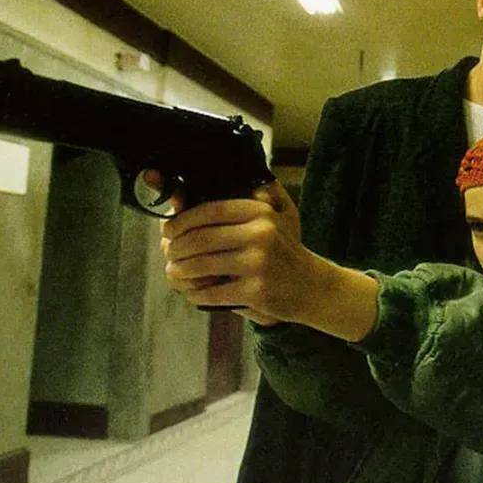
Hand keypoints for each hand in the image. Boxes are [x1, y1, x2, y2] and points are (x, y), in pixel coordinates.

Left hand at [161, 181, 314, 318]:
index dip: (182, 219)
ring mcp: (258, 263)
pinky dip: (196, 294)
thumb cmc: (287, 250)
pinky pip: (213, 293)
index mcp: (261, 212)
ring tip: (174, 271)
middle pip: (201, 238)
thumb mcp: (280, 215)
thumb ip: (257, 194)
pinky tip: (193, 293)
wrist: (314, 287)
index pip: (210, 210)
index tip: (168, 228)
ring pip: (202, 265)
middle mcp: (260, 234)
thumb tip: (221, 188)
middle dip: (176, 247)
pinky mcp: (256, 291)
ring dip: (180, 270)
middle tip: (168, 252)